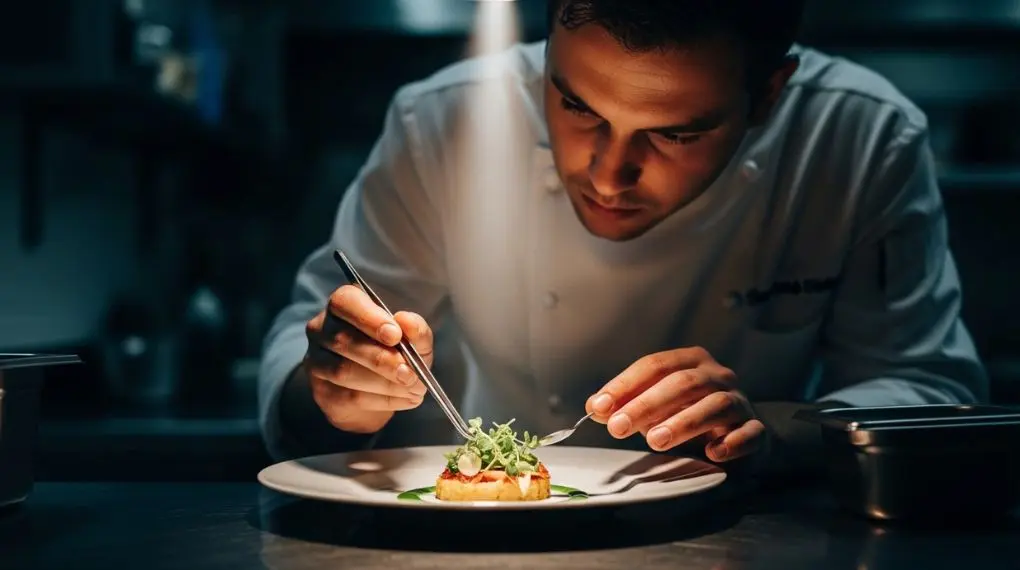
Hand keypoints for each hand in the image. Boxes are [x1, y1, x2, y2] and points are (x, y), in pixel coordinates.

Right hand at [303, 284, 431, 432]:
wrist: (379, 393)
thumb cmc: (396, 354)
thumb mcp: (413, 339)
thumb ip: (415, 329)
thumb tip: (407, 322)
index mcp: (345, 305)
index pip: (345, 302)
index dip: (369, 318)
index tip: (395, 335)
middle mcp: (322, 328)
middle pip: (343, 340)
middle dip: (381, 359)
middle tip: (409, 373)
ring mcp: (317, 360)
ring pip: (343, 371)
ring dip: (383, 382)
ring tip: (411, 387)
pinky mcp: (321, 390)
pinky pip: (347, 396)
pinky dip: (381, 399)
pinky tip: (402, 399)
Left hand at [585, 347, 764, 462]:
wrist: (742, 435)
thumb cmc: (692, 416)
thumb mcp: (658, 408)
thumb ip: (629, 405)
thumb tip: (597, 407)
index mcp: (691, 362)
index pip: (655, 365)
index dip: (625, 385)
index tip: (600, 407)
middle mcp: (718, 376)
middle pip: (682, 383)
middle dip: (646, 404)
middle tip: (618, 427)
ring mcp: (740, 401)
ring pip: (715, 405)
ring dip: (683, 422)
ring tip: (655, 440)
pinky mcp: (756, 430)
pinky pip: (749, 433)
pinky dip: (731, 442)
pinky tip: (713, 453)